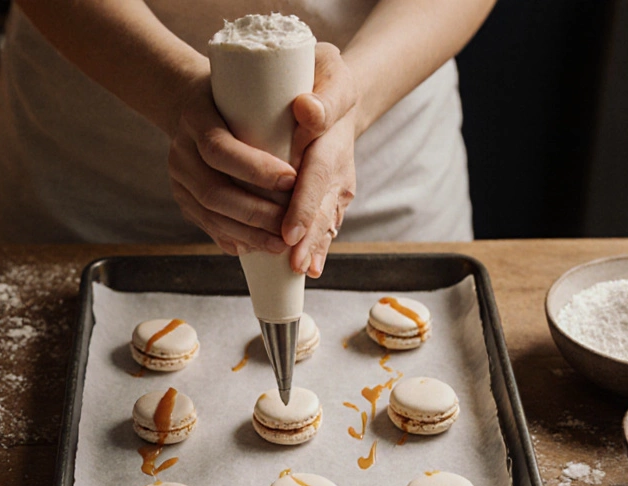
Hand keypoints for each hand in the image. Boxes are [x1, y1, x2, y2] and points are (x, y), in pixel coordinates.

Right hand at [167, 77, 296, 255]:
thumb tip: (310, 112)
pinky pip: (207, 224)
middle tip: (291, 224)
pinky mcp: (184, 197)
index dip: (255, 169)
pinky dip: (234, 238)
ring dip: (248, 233)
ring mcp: (179, 177)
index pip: (219, 149)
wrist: (195, 101)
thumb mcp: (264, 78)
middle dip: (256, 213)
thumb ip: (288, 92)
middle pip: (213, 191)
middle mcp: (180, 150)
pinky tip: (258, 247)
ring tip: (281, 244)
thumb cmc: (241, 88)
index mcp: (195, 115)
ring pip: (209, 214)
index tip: (292, 179)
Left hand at [283, 42, 359, 277]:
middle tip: (295, 264)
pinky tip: (310, 267)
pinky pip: (325, 220)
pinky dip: (318, 244)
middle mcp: (338, 165)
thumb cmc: (325, 78)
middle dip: (309, 237)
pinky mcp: (331, 193)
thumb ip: (325, 94)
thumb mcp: (330, 73)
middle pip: (323, 206)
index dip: (304, 205)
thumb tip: (306, 110)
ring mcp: (337, 182)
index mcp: (334, 137)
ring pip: (326, 218)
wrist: (336, 91)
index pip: (317, 176)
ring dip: (315, 247)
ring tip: (301, 271)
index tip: (289, 230)